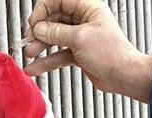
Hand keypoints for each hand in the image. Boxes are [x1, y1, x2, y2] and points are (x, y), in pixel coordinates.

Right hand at [23, 0, 151, 101]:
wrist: (122, 75)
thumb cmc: (112, 54)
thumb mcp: (79, 39)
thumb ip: (56, 32)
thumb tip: (39, 29)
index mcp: (88, 8)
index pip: (59, 0)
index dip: (44, 9)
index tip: (34, 22)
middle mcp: (84, 21)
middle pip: (54, 19)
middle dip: (39, 30)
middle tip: (29, 40)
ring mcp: (80, 37)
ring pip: (54, 38)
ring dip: (40, 46)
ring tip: (29, 54)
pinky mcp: (78, 53)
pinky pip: (57, 54)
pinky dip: (46, 61)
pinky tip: (35, 67)